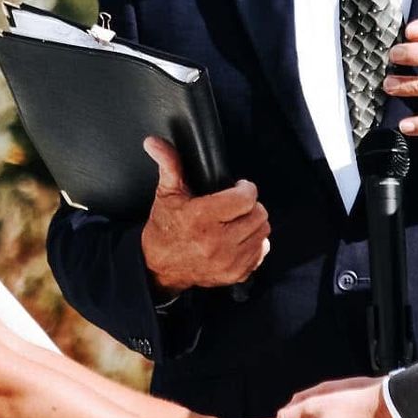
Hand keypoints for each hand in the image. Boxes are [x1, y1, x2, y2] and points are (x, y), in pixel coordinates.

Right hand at [140, 137, 269, 296]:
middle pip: (259, 214)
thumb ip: (168, 164)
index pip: (246, 198)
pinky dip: (253, 244)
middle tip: (236, 205)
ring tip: (236, 221)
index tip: (237, 187)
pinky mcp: (236, 274)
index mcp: (201, 218)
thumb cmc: (164, 229)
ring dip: (253, 224)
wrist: (159, 268)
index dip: (245, 188)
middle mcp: (217, 241)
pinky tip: (237, 239)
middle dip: (250, 205)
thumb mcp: (166, 194)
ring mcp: (228, 260)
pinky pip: (261, 252)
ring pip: (263, 232)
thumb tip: (154, 142)